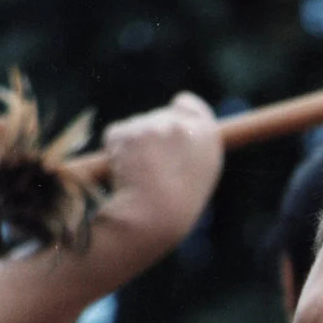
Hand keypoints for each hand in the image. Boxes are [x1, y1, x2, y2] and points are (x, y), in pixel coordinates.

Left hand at [102, 92, 223, 244]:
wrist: (153, 218)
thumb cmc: (178, 207)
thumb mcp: (197, 176)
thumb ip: (189, 148)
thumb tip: (174, 133)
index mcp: (206, 136)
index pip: (188, 104)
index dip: (177, 112)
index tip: (170, 123)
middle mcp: (181, 125)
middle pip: (159, 117)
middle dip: (151, 136)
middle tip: (154, 171)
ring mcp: (152, 126)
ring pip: (137, 129)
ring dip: (134, 148)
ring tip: (142, 179)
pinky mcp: (126, 132)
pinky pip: (117, 136)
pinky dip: (116, 152)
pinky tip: (126, 175)